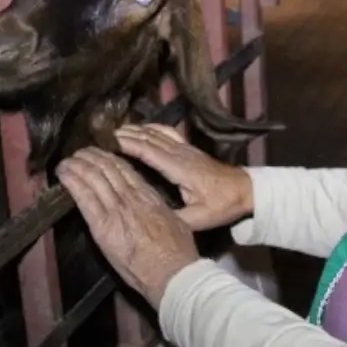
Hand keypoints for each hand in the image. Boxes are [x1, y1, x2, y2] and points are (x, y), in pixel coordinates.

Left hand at [56, 147, 198, 307]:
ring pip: (94, 178)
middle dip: (91, 157)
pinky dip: (72, 182)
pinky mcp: (102, 226)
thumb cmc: (177, 252)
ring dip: (78, 165)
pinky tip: (63, 174)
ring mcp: (116, 210)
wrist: (171, 271)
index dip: (109, 158)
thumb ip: (158, 209)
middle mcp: (131, 197)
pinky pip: (84, 197)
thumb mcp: (174, 220)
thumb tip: (153, 207)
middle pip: (107, 169)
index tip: (99, 153)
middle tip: (79, 151)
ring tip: (67, 160)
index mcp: (149, 195)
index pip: (125, 170)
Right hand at [115, 123, 253, 230]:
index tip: (107, 143)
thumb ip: (176, 217)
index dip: (128, 145)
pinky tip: (141, 128)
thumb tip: (151, 218)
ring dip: (136, 130)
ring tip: (114, 131)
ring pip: (157, 133)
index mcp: (180, 169)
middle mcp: (181, 154)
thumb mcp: (199, 218)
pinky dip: (152, 127)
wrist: (245, 191)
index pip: (149, 152)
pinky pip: (168, 132)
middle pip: (149, 138)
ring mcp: (186, 149)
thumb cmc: (222, 205)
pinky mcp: (190, 148)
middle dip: (125, 135)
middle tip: (101, 136)